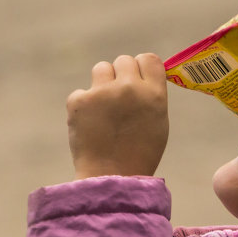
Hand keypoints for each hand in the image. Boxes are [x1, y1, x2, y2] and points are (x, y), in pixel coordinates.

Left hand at [67, 53, 168, 178]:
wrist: (110, 178)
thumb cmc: (139, 154)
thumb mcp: (158, 123)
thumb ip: (151, 95)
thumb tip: (140, 75)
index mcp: (153, 94)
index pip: (149, 58)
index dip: (142, 68)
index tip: (138, 78)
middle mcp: (129, 88)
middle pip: (124, 61)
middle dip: (121, 76)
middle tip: (119, 99)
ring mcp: (102, 93)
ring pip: (101, 68)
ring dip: (103, 83)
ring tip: (104, 110)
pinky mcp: (79, 101)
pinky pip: (82, 92)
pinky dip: (84, 106)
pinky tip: (91, 125)